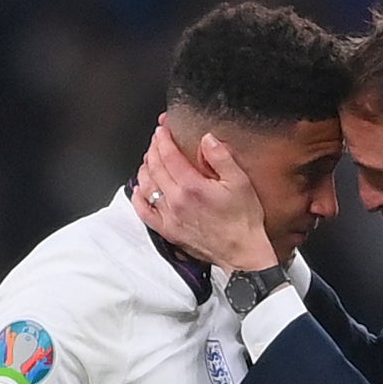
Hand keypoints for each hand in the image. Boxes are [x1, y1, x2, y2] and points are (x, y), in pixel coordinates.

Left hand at [132, 122, 276, 271]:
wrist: (242, 253)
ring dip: (145, 168)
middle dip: (153, 149)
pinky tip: (141, 188)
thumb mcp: (240, 182)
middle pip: (155, 167)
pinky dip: (139, 197)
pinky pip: (144, 212)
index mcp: (192, 186)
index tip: (162, 130)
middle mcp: (176, 201)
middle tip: (156, 140)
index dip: (163, 139)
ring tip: (149, 159)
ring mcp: (169, 217)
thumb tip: (207, 139)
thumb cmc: (243, 220)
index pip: (168, 155)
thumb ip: (221, 157)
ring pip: (146, 186)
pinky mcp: (168, 231)